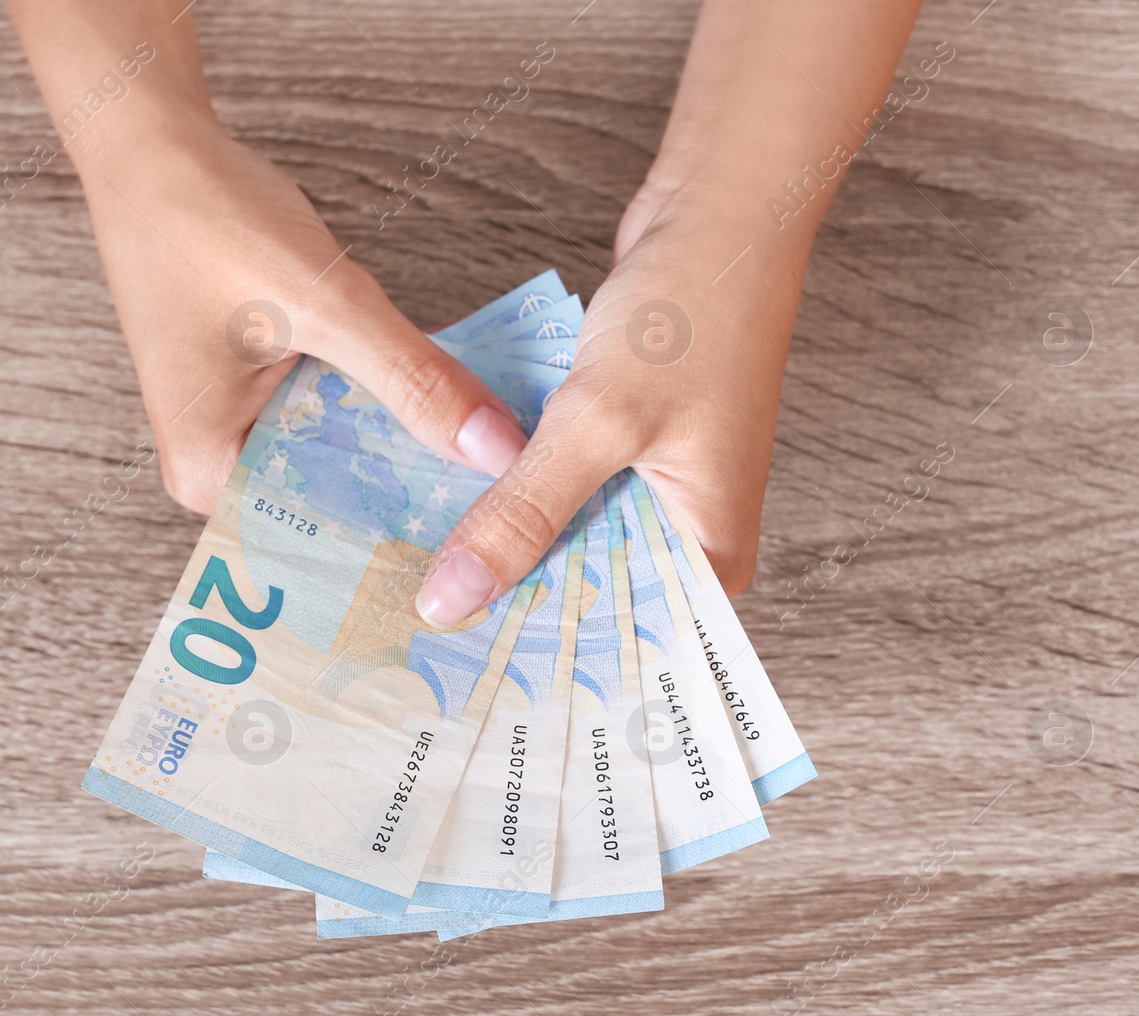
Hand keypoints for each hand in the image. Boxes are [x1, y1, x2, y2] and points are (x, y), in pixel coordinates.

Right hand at [78, 117, 526, 512]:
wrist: (157, 150)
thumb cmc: (208, 222)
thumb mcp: (325, 306)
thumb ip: (412, 379)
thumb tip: (497, 448)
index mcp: (210, 477)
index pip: (323, 540)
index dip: (408, 547)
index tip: (489, 551)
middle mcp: (221, 470)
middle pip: (339, 507)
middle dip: (419, 502)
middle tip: (511, 515)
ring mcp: (243, 431)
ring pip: (347, 461)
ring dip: (411, 453)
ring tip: (497, 472)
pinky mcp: (266, 395)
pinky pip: (339, 420)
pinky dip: (389, 411)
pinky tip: (455, 417)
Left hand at [415, 173, 808, 624]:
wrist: (719, 213)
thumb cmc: (691, 315)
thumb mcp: (595, 424)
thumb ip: (522, 514)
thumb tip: (450, 600)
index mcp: (709, 556)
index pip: (622, 644)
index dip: (541, 662)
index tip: (458, 680)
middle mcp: (688, 535)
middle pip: (588, 595)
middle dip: (512, 608)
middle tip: (419, 637)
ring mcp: (656, 490)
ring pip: (568, 540)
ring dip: (507, 547)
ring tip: (420, 584)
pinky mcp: (627, 448)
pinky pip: (563, 491)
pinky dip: (517, 494)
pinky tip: (451, 509)